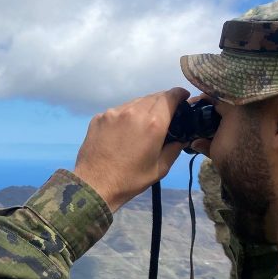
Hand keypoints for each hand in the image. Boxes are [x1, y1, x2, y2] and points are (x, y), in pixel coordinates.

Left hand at [73, 87, 189, 211]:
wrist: (94, 184)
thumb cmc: (130, 179)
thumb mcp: (160, 168)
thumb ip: (174, 149)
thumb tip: (181, 138)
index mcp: (153, 123)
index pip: (170, 97)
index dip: (179, 94)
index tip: (183, 96)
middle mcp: (134, 112)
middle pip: (153, 97)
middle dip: (163, 101)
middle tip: (166, 113)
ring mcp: (114, 113)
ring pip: (135, 102)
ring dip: (144, 107)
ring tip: (144, 122)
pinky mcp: (100, 117)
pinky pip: (119, 110)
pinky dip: (127, 115)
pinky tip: (125, 129)